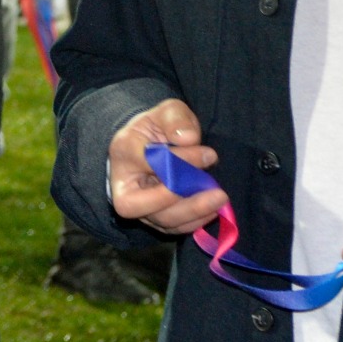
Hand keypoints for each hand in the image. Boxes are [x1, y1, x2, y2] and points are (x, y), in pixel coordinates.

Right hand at [107, 99, 227, 234]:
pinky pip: (172, 229)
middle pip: (142, 204)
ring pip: (161, 219)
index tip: (209, 154)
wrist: (148, 146)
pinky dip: (194, 222)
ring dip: (194, 212)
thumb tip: (188, 138)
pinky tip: (213, 210)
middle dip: (181, 200)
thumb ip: (176, 119)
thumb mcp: (167, 112)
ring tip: (220, 199)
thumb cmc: (158, 128)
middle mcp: (122, 184)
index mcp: (123, 151)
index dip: (182, 160)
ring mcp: (136, 205)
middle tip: (218, 193)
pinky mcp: (152, 218)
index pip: (150, 161)